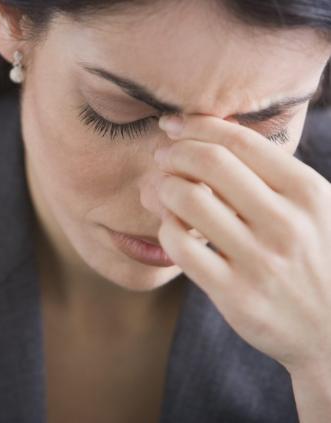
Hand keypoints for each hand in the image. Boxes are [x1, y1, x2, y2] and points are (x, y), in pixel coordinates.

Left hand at [154, 113, 330, 374]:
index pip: (240, 141)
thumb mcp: (314, 210)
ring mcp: (260, 260)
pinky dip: (166, 228)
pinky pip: (180, 246)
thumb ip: (271, 174)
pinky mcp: (234, 294)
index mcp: (307, 192)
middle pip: (209, 162)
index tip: (172, 124)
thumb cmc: (315, 259)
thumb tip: (211, 131)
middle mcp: (286, 222)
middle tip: (161, 157)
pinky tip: (170, 227)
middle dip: (174, 152)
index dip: (196, 125)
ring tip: (160, 190)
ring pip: (187, 200)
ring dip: (163, 187)